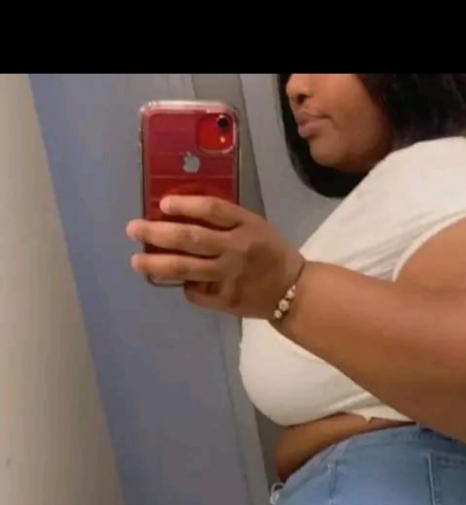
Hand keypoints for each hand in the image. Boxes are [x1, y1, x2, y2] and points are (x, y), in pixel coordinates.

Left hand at [126, 196, 304, 315]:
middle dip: (156, 232)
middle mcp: (236, 249)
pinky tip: (176, 281)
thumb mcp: (256, 226)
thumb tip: (180, 215)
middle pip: (190, 238)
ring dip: (155, 264)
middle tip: (133, 229)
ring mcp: (229, 276)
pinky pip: (195, 291)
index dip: (185, 205)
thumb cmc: (270, 252)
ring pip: (184, 268)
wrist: (293, 291)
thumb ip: (226, 221)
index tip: (163, 204)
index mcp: (247, 225)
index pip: (212, 209)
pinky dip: (183, 285)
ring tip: (136, 262)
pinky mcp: (225, 299)